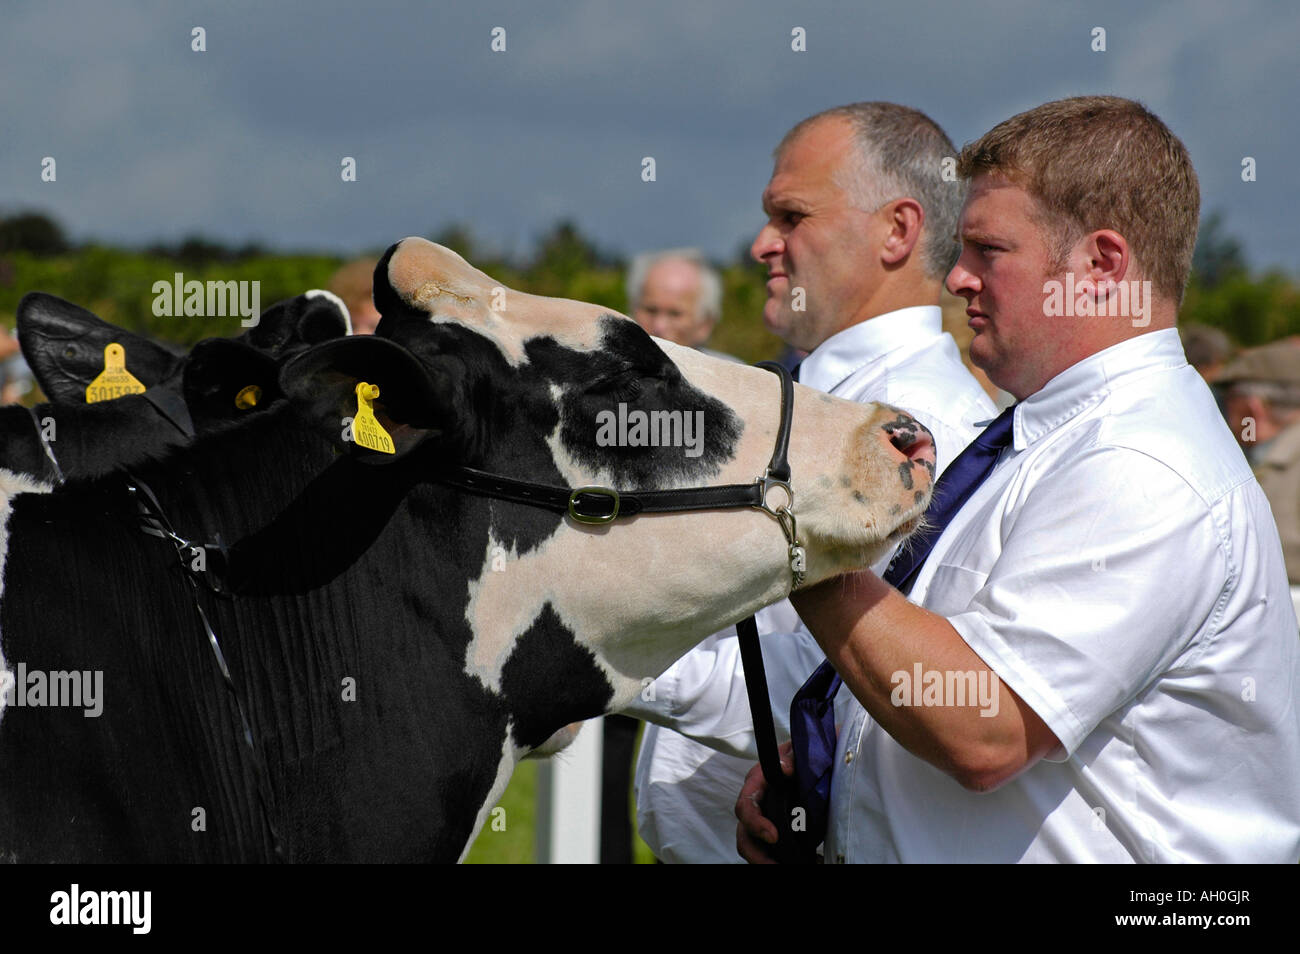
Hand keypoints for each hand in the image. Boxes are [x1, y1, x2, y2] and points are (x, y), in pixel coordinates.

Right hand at [735, 740, 793, 863]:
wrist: (814, 760)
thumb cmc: (802, 753)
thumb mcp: (797, 751)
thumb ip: (791, 758)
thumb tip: (784, 768)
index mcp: (757, 782)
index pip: (746, 806)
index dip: (755, 823)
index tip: (773, 837)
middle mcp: (755, 804)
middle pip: (744, 834)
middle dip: (756, 855)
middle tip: (775, 866)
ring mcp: (763, 819)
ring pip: (753, 846)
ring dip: (764, 861)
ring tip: (785, 867)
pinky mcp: (775, 830)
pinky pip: (768, 849)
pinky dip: (777, 859)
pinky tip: (799, 862)